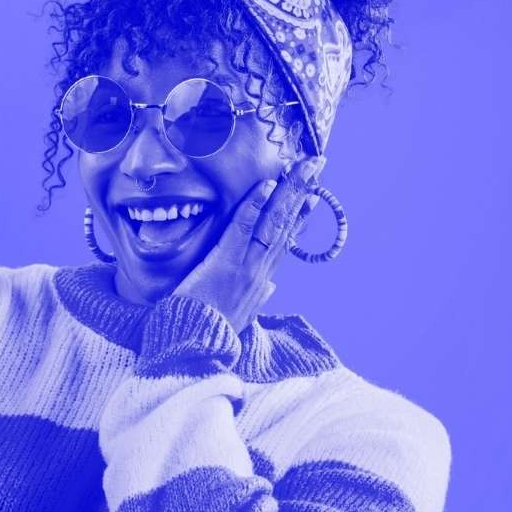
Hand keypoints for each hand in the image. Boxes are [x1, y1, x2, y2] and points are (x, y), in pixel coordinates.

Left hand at [173, 154, 326, 331]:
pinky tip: (265, 185)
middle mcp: (261, 270)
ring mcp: (246, 266)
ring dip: (288, 190)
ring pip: (272, 222)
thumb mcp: (242, 314)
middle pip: (286, 224)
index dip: (299, 215)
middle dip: (302, 191)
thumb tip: (270, 287)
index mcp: (262, 278)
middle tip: (316, 163)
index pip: (285, 240)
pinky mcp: (225, 263)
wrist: (195, 348)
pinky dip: (254, 206)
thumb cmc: (212, 329)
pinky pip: (242, 229)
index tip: (312, 194)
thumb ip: (258, 297)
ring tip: (301, 166)